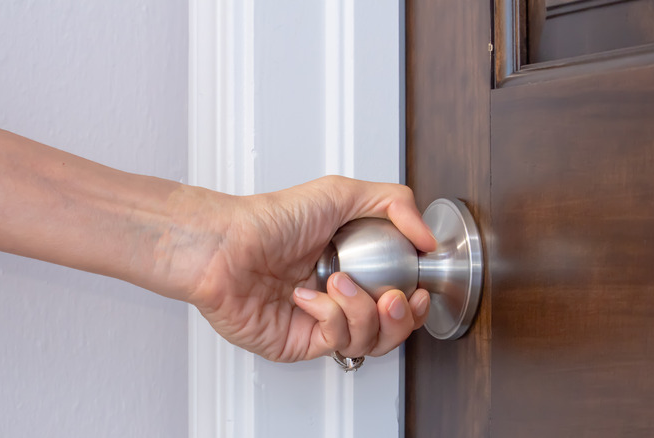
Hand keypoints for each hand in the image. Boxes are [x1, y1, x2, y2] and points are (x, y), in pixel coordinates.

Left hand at [187, 176, 436, 361]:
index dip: (416, 300)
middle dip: (402, 316)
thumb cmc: (270, 219)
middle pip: (392, 327)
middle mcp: (339, 297)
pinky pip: (336, 342)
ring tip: (339, 282)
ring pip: (370, 341)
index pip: (400, 296)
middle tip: (394, 297)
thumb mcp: (340, 192)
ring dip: (363, 311)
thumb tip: (427, 237)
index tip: (421, 288)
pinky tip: (308, 295)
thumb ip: (393, 203)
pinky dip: (330, 316)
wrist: (226, 246)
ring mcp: (320, 323)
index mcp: (354, 267)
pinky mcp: (300, 343)